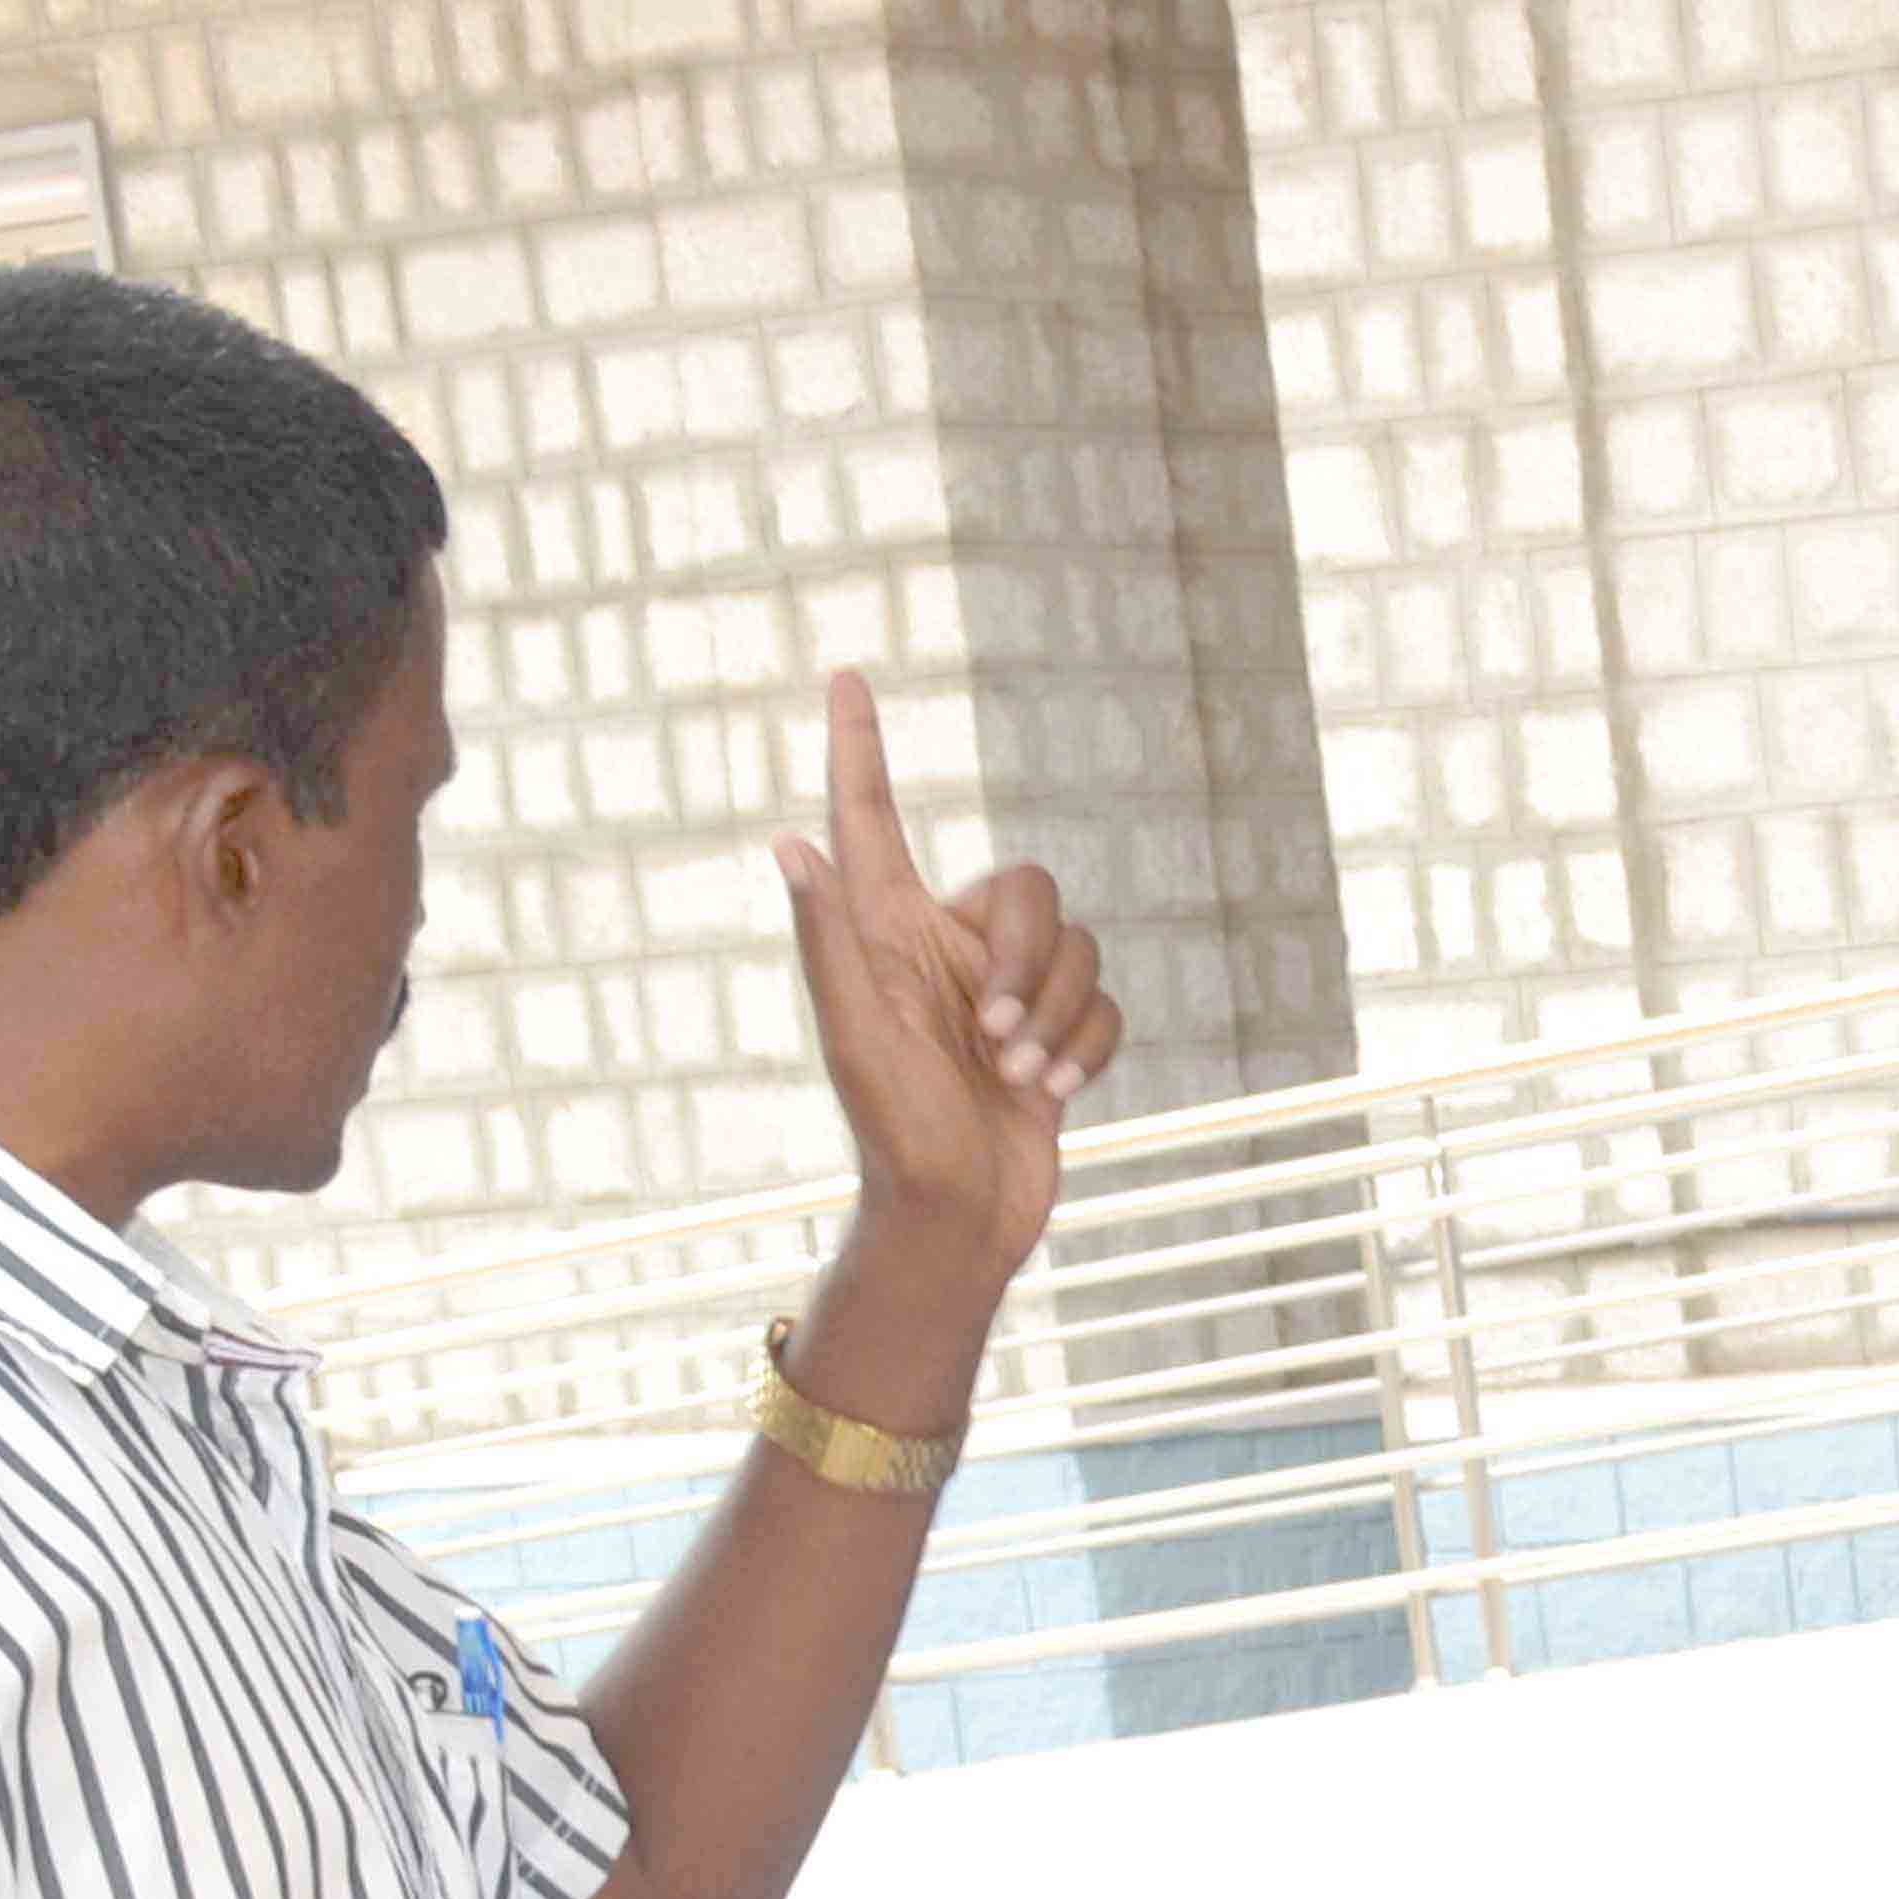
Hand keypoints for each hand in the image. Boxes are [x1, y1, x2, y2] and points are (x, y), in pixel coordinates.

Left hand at [768, 670, 1122, 1284]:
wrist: (959, 1221)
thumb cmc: (895, 1134)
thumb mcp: (856, 1034)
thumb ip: (830, 939)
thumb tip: (791, 845)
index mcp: (885, 932)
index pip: (869, 816)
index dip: (859, 746)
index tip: (846, 677)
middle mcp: (947, 947)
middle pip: (1027, 888)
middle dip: (1031, 959)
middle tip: (997, 1032)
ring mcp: (1007, 991)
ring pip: (1078, 948)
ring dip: (1061, 1017)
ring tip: (1019, 1075)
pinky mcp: (1059, 1036)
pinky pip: (1107, 1005)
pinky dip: (1091, 1049)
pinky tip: (1052, 1093)